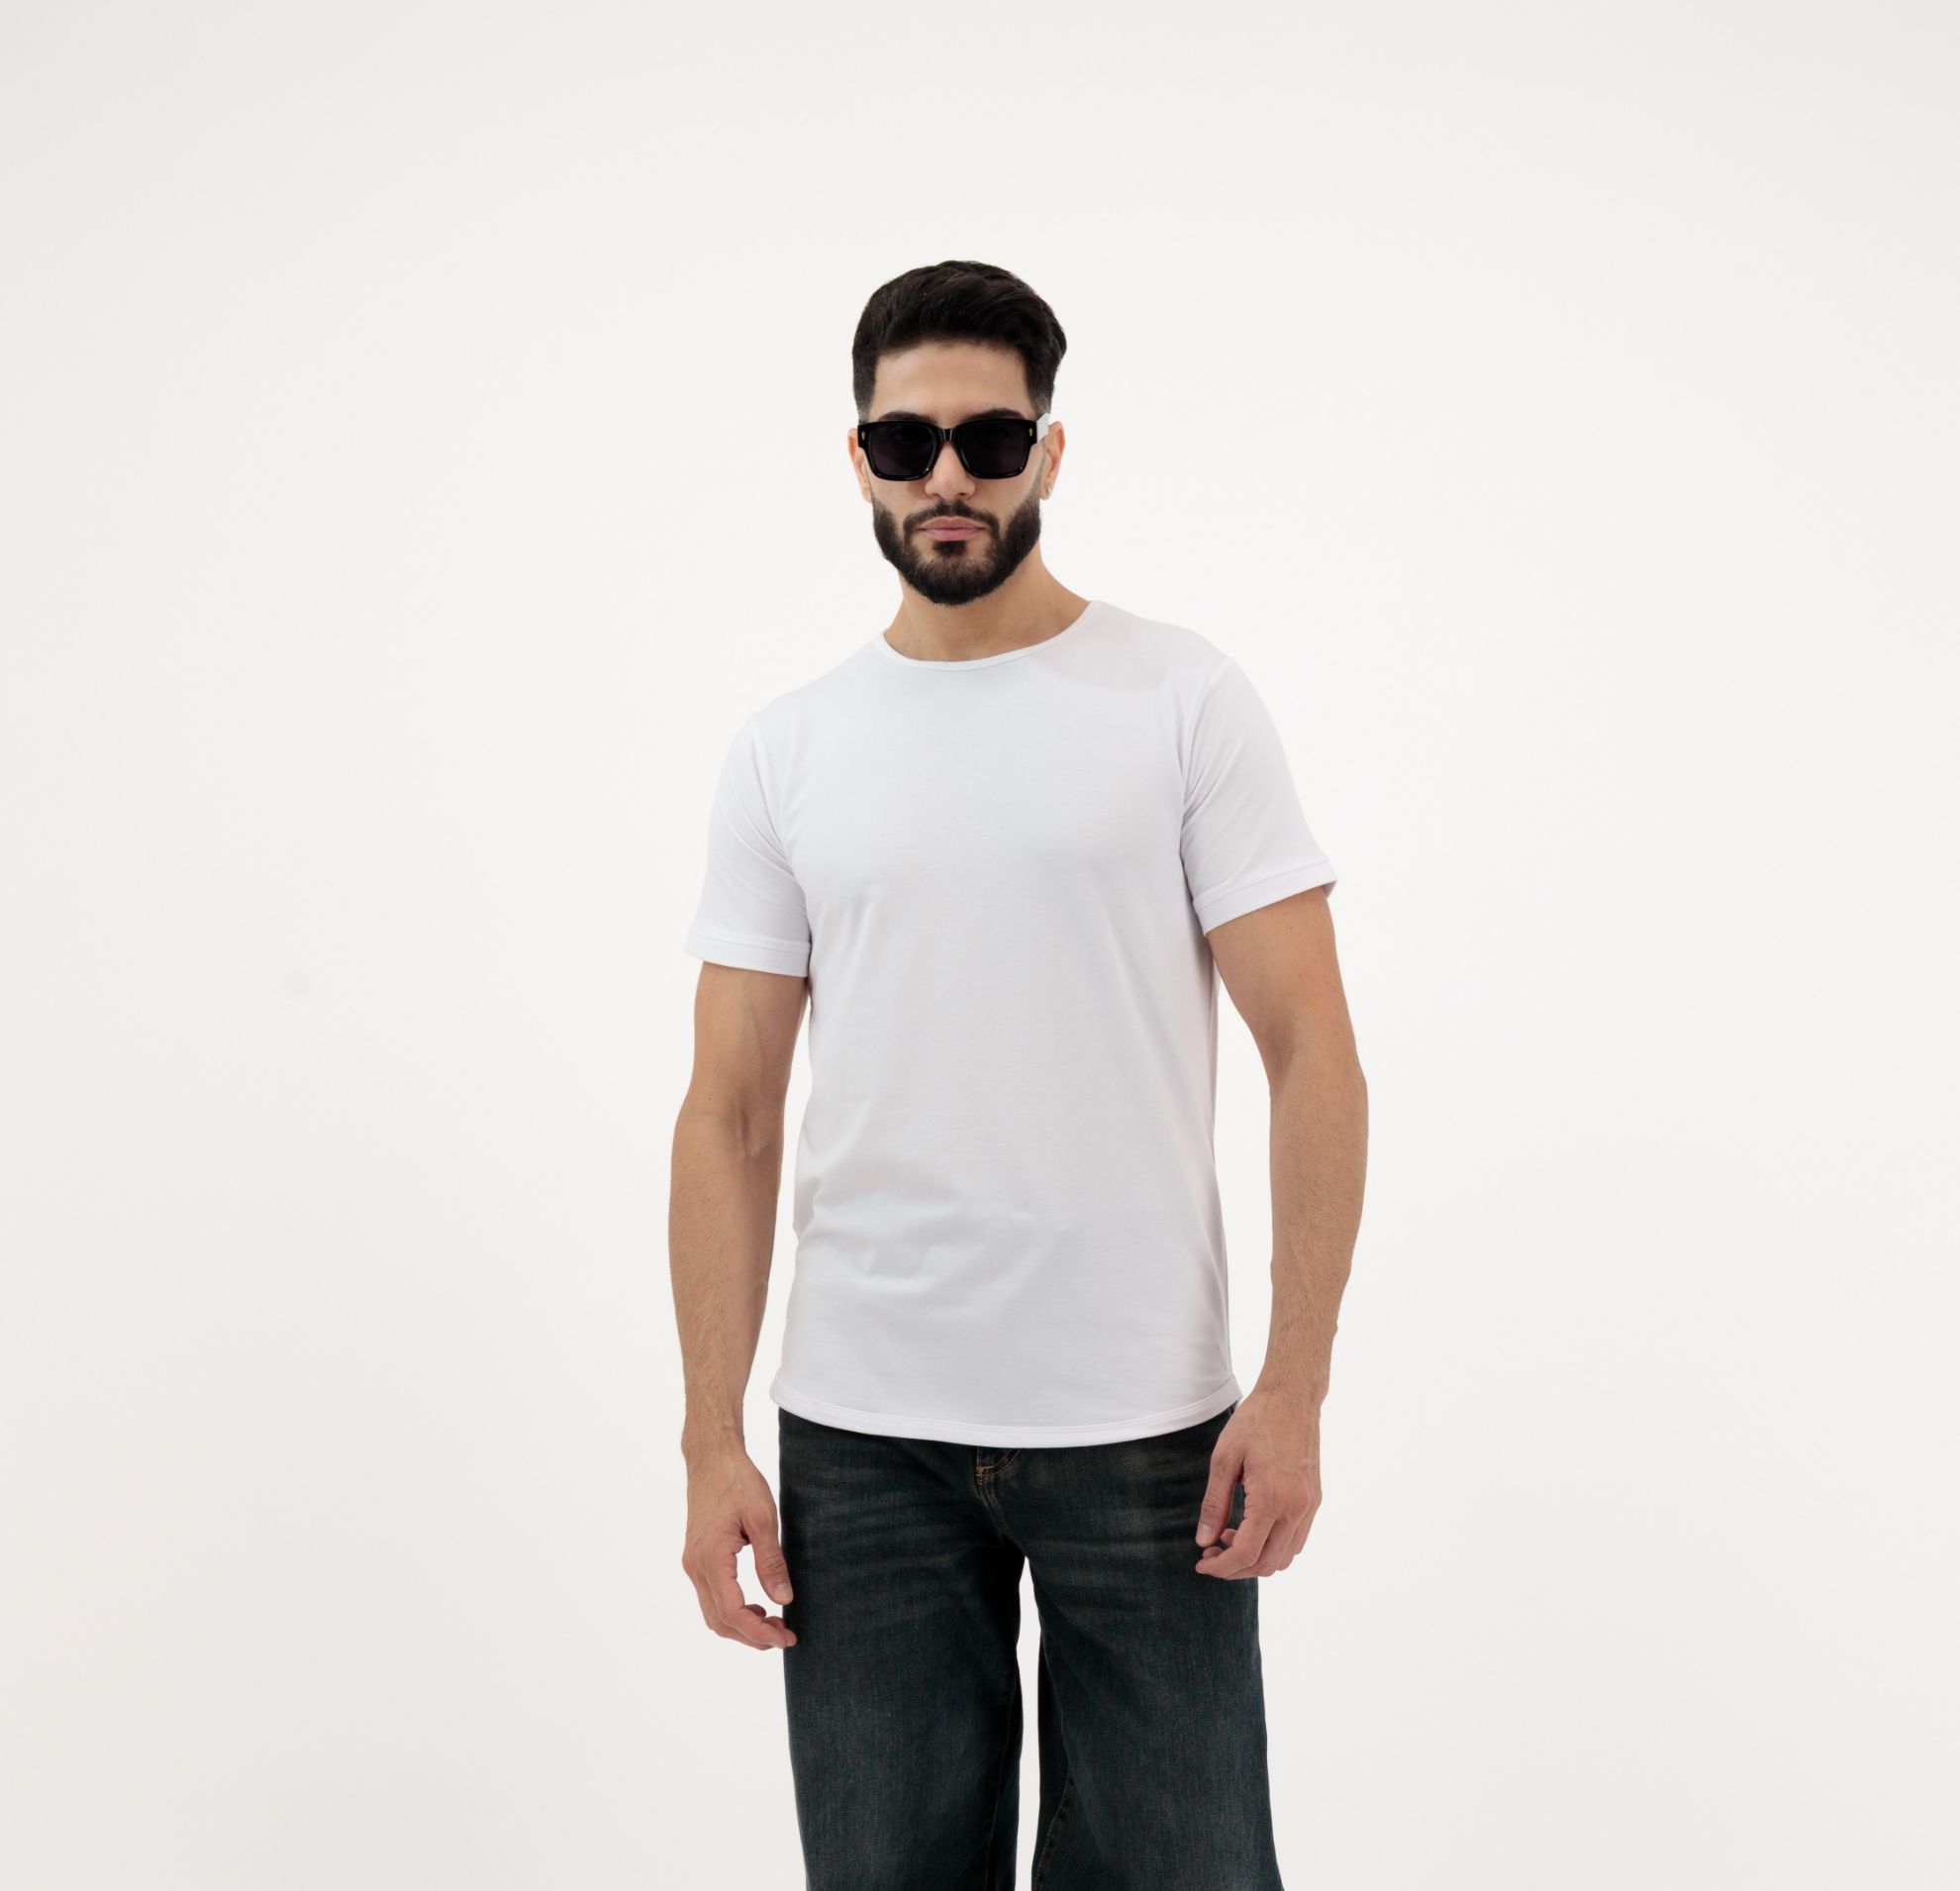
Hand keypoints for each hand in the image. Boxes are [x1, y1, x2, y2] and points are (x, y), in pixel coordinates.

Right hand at [680, 1444, 798, 1649]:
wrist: (712, 1457)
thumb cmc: (738, 1481)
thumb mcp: (763, 1519)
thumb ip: (771, 1562)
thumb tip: (783, 1600)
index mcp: (711, 1559)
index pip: (732, 1613)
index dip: (759, 1632)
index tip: (786, 1637)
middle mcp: (695, 1566)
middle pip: (719, 1621)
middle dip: (752, 1636)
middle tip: (785, 1635)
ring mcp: (693, 1563)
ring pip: (713, 1612)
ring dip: (742, 1625)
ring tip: (774, 1623)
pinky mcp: (697, 1558)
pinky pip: (712, 1596)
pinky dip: (733, 1609)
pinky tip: (756, 1605)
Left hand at [1192, 1392, 1321, 1579]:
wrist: (1292, 1397)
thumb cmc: (1255, 1421)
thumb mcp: (1224, 1459)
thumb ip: (1214, 1504)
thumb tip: (1204, 1540)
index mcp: (1272, 1499)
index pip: (1246, 1553)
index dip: (1221, 1566)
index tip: (1201, 1563)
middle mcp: (1296, 1509)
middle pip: (1267, 1564)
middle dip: (1236, 1568)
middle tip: (1212, 1552)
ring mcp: (1309, 1506)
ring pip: (1285, 1558)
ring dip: (1256, 1558)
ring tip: (1230, 1536)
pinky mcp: (1314, 1500)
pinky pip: (1296, 1540)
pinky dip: (1273, 1546)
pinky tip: (1252, 1526)